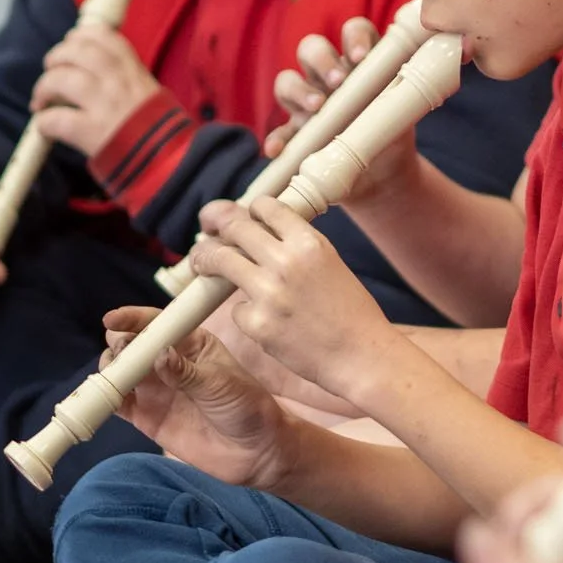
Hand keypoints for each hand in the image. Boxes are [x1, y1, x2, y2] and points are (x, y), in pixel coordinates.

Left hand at [32, 22, 162, 157]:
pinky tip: (45, 127)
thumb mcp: (151, 94)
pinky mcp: (93, 133)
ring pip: (62, 80)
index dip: (81, 35)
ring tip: (40, 99)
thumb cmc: (160, 132)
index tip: (71, 40)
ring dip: (44, 86)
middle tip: (50, 68)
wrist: (169, 162)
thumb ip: (127, 79)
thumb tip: (96, 72)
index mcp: (134, 71)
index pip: (105, 37)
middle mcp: (119, 82)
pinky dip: (44, 122)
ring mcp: (105, 106)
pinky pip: (57, 119)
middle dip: (57, 56)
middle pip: (78, 52)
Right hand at [101, 306, 300, 491]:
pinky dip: (105, 398)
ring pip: (120, 370)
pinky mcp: (146, 416)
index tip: (113, 320)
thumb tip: (158, 355)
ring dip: (110, 369)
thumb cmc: (246, 408)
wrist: (254, 452)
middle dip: (120, 343)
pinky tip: (103, 398)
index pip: (157, 323)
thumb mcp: (220, 384)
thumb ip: (186, 371)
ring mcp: (155, 388)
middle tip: (122, 353)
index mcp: (190, 343)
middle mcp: (167, 361)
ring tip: (115, 376)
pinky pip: (118, 403)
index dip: (133, 319)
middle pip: (132, 344)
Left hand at [189, 197, 405, 406]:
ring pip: (220, 260)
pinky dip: (246, 314)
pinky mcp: (257, 323)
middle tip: (208, 230)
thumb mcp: (329, 263)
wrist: (361, 356)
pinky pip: (237, 309)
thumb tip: (258, 233)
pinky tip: (264, 323)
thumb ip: (296, 247)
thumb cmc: (351, 313)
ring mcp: (269, 292)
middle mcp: (287, 261)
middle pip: (235, 227)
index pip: (265, 206)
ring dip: (205, 259)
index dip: (250, 210)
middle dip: (216, 225)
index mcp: (309, 242)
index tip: (241, 218)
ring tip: (201, 263)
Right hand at [265, 17, 418, 206]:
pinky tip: (277, 149)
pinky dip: (276, 139)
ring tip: (316, 108)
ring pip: (288, 81)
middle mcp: (328, 73)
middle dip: (321, 59)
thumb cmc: (394, 125)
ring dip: (297, 90)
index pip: (353, 31)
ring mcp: (308, 102)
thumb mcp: (410, 103)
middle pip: (312, 48)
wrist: (384, 172)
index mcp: (359, 59)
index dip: (355, 38)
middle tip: (337, 80)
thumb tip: (461, 50)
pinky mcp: (297, 133)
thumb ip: (426, 78)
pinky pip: (279, 132)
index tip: (362, 56)